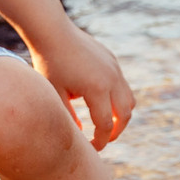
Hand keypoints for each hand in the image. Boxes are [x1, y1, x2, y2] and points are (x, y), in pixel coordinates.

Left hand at [28, 26, 135, 148]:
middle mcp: (111, 79)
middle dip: (116, 131)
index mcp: (97, 90)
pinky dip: (117, 98)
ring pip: (129, 100)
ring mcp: (114, 68)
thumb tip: (79, 134)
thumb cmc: (50, 63)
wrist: (53, 31)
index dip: (100, 141)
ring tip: (107, 123)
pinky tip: (100, 100)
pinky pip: (122, 85)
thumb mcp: (55, 94)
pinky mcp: (112, 61)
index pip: (105, 125)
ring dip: (121, 115)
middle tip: (104, 140)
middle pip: (125, 115)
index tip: (92, 149)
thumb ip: (68, 117)